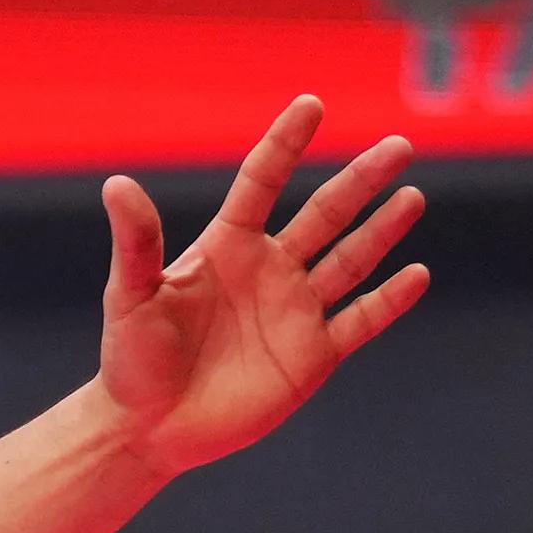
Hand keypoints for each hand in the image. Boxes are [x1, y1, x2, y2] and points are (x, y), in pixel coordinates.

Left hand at [96, 95, 428, 477]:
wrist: (147, 428)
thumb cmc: (131, 359)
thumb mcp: (129, 296)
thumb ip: (135, 243)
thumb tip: (116, 183)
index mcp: (226, 247)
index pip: (262, 183)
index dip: (285, 145)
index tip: (311, 104)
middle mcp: (269, 270)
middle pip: (325, 215)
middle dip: (360, 181)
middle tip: (399, 145)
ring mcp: (295, 311)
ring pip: (351, 260)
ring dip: (382, 230)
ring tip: (413, 195)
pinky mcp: (313, 354)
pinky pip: (360, 320)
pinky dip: (389, 300)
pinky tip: (415, 273)